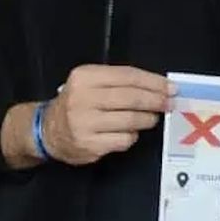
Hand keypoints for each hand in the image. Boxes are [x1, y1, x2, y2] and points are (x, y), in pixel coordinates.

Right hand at [42, 64, 173, 165]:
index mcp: (84, 77)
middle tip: (170, 103)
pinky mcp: (89, 144)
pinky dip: (132, 136)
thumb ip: (121, 82)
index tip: (172, 87)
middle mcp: (82, 98)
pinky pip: (123, 139)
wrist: (47, 130)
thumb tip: (161, 87)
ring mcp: (84, 123)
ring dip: (148, 119)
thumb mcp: (91, 83)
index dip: (153, 82)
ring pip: (130, 120)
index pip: (128, 76)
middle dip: (156, 100)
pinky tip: (129, 132)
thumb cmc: (78, 103)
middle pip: (131, 98)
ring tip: (152, 118)